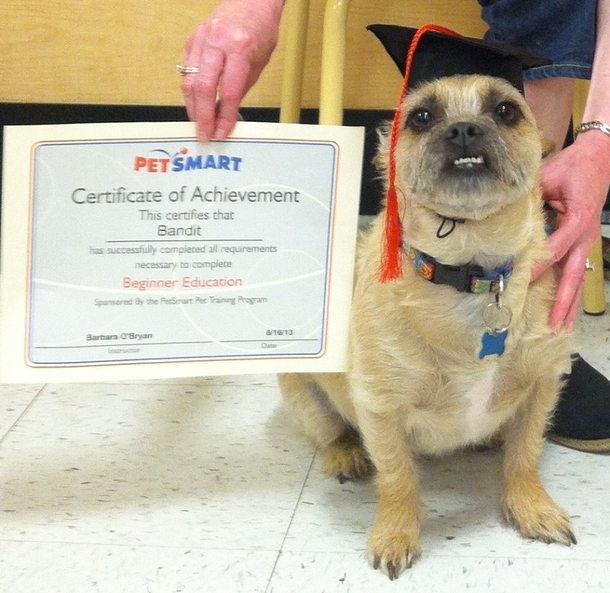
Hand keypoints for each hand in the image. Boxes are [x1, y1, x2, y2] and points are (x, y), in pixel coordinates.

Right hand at [181, 0, 282, 141]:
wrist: (250, 1)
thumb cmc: (259, 31)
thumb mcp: (258, 64)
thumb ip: (240, 90)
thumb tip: (225, 117)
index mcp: (239, 47)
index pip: (228, 92)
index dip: (224, 117)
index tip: (222, 133)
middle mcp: (217, 41)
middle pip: (203, 88)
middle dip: (202, 117)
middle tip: (204, 136)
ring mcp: (201, 39)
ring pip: (189, 82)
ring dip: (193, 108)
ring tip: (199, 125)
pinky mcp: (191, 41)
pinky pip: (187, 72)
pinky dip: (191, 93)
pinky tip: (196, 105)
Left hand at [532, 131, 609, 331]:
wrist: (599, 157)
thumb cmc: (572, 166)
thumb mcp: (549, 176)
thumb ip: (532, 197)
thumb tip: (504, 212)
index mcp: (578, 219)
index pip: (555, 249)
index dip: (539, 265)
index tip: (522, 280)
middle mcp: (585, 236)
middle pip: (573, 275)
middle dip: (562, 302)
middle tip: (552, 326)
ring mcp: (587, 242)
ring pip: (578, 279)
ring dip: (569, 306)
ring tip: (561, 329)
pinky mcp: (583, 244)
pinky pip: (576, 272)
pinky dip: (571, 293)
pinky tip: (564, 310)